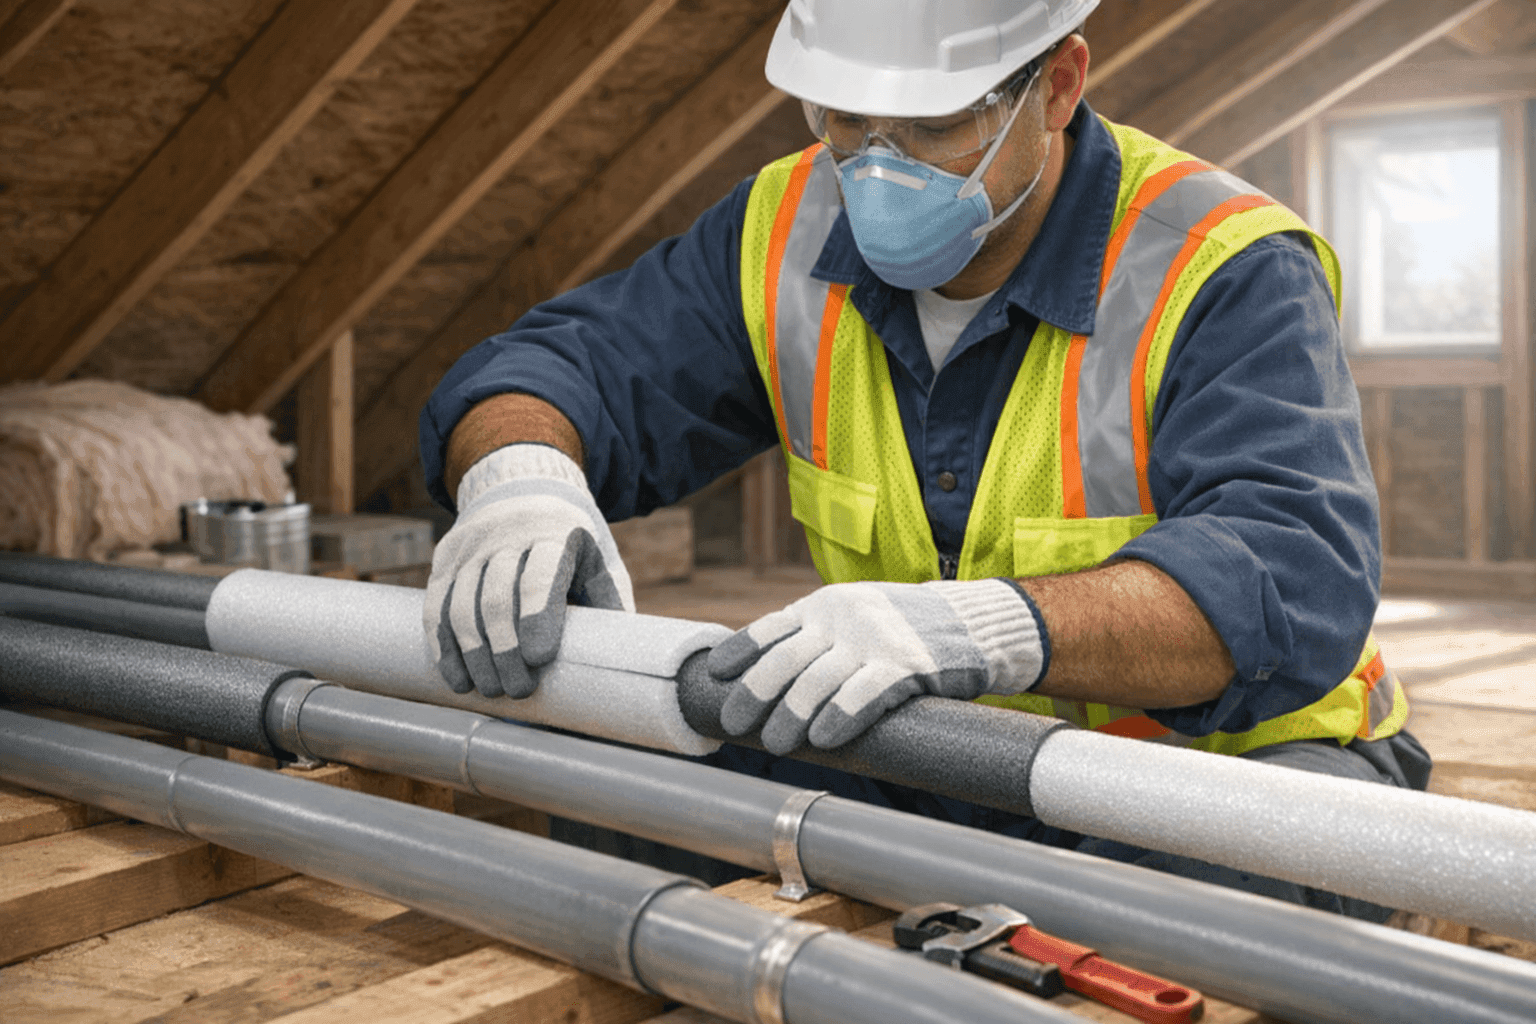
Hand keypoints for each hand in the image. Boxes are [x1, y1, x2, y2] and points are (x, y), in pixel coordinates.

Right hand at [424, 443, 633, 697]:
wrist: (524, 490)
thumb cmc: (573, 545)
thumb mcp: (601, 563)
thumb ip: (610, 607)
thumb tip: (624, 666)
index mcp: (556, 534)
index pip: (541, 576)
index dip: (537, 618)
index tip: (537, 659)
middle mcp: (508, 535)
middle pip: (497, 598)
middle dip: (504, 651)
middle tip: (517, 690)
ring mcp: (472, 545)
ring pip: (461, 605)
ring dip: (472, 655)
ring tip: (488, 691)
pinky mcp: (447, 557)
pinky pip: (437, 605)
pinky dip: (444, 645)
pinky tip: (456, 676)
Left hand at [708, 579, 1046, 753]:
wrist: (970, 621)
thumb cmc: (902, 629)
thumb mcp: (853, 618)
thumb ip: (815, 639)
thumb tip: (765, 682)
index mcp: (825, 605)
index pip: (772, 628)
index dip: (741, 652)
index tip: (716, 676)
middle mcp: (843, 618)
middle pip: (786, 660)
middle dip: (756, 695)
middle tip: (736, 723)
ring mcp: (874, 640)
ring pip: (818, 682)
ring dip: (791, 716)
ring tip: (775, 743)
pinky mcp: (907, 665)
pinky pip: (864, 694)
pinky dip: (839, 718)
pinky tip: (823, 739)